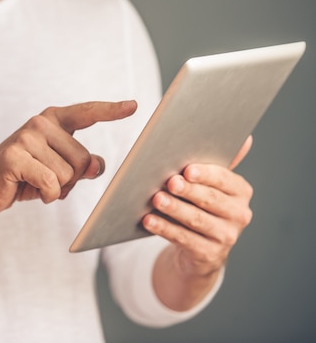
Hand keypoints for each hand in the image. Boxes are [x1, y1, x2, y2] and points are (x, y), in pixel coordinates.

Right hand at [0, 101, 137, 216]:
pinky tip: (28, 190)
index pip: (86, 113)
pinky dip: (47, 195)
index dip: (111, 110)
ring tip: (35, 183)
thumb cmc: (25, 176)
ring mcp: (26, 138)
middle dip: (71, 180)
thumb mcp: (58, 169)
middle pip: (83, 160)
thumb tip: (97, 165)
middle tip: (47, 180)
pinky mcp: (15, 156)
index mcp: (52, 120)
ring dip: (56, 189)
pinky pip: (51, 183)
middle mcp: (40, 124)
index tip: (133, 106)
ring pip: (68, 175)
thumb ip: (81, 164)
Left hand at [142, 136, 253, 276]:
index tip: (188, 169)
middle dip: (189, 190)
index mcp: (241, 192)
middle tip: (169, 182)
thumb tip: (245, 138)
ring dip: (175, 209)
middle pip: (211, 200)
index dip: (207, 175)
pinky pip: (184, 240)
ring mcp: (226, 237)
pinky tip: (149, 220)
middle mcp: (239, 215)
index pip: (225, 180)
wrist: (199, 248)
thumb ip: (218, 162)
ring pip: (197, 220)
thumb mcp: (210, 183)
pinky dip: (165, 229)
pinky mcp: (209, 255)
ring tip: (156, 199)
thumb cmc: (200, 204)